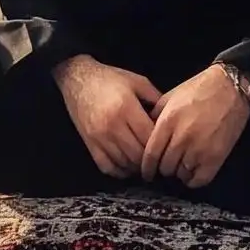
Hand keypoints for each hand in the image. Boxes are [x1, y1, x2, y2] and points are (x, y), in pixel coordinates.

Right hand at [52, 55, 160, 178]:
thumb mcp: (138, 82)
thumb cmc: (110, 79)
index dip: (161, 143)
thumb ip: (157, 100)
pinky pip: (107, 166)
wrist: (77, 78)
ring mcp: (98, 137)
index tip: (169, 144)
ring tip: (146, 161)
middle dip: (152, 158)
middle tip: (160, 157)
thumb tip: (172, 119)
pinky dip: (120, 171)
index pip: (149, 137)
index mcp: (126, 108)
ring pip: (125, 163)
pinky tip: (129, 165)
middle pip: (138, 154)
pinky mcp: (89, 144)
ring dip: (138, 166)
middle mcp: (112, 126)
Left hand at [140, 64, 249, 189]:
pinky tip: (192, 173)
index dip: (146, 168)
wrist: (230, 88)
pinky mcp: (217, 156)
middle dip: (162, 168)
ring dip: (178, 172)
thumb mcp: (170, 98)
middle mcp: (183, 137)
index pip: (151, 155)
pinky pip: (200, 179)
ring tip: (180, 167)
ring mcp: (201, 148)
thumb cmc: (199, 90)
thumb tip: (145, 136)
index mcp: (168, 122)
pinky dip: (194, 180)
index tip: (146, 173)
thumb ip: (155, 117)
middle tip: (165, 166)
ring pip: (181, 174)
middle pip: (165, 167)